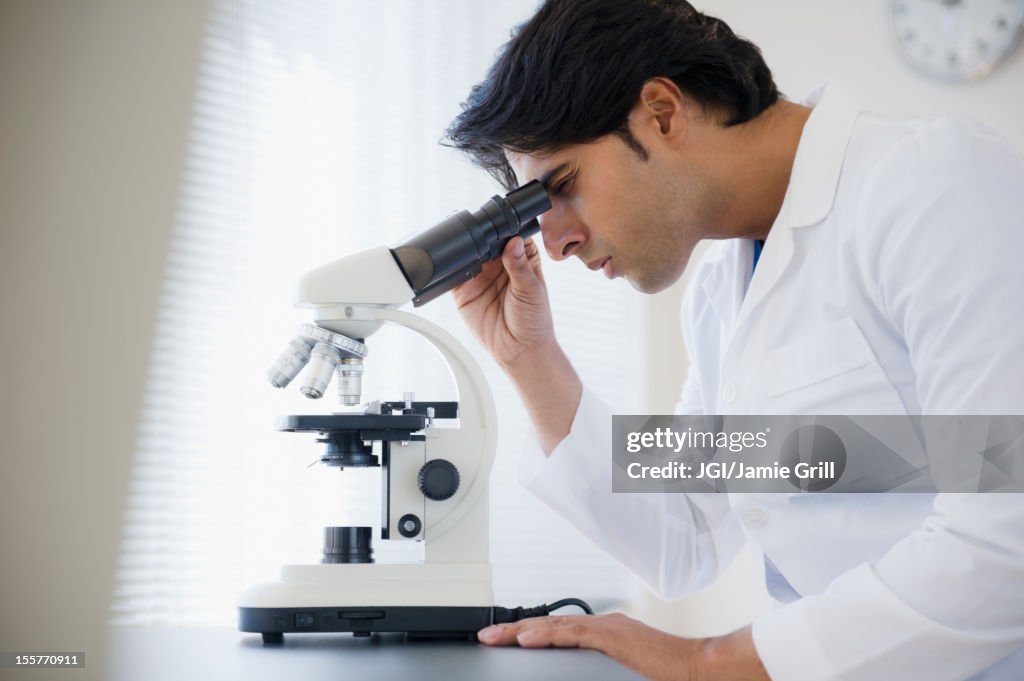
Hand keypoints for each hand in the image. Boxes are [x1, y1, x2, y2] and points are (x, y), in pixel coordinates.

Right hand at [451, 236, 554, 366]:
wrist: (519, 350)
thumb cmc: (534, 321)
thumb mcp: (531, 290)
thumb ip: (520, 266)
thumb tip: (514, 242)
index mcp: (521, 259)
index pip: (510, 235)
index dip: (504, 229)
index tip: (498, 225)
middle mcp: (499, 265)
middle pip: (485, 242)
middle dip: (480, 238)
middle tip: (478, 236)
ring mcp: (480, 277)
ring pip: (467, 256)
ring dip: (464, 252)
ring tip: (466, 252)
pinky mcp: (464, 291)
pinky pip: (452, 276)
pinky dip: (449, 270)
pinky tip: (453, 267)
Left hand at [477, 614, 768, 680]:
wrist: (697, 668)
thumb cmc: (666, 673)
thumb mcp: (623, 671)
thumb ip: (598, 669)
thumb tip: (574, 676)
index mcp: (603, 634)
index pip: (557, 630)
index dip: (528, 633)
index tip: (504, 639)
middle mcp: (602, 625)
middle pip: (549, 624)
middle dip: (515, 630)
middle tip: (487, 636)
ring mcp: (607, 628)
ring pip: (555, 625)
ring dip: (522, 631)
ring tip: (496, 637)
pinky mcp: (613, 637)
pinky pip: (573, 634)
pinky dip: (548, 635)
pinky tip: (528, 638)